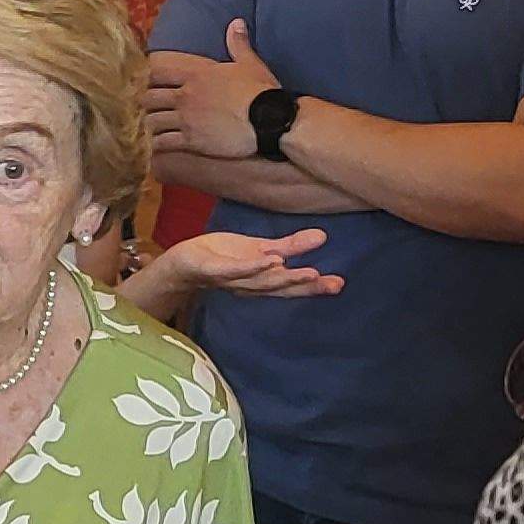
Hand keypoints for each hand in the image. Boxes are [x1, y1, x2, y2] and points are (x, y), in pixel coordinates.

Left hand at [141, 19, 280, 157]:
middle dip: (146, 104)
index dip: (148, 79)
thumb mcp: (249, 63)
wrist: (270, 120)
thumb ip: (237, 44)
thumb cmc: (260, 91)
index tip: (147, 84)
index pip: (158, 72)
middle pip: (149, 98)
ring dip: (149, 125)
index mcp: (196, 74)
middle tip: (146, 109)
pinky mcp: (191, 140)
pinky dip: (156, 145)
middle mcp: (186, 95)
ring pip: (152, 121)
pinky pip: (163, 143)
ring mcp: (186, 118)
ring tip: (148, 129)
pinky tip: (154, 147)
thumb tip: (236, 22)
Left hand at [161, 228, 340, 298]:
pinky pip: (236, 270)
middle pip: (281, 288)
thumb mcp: (261, 249)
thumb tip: (323, 236)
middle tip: (332, 284)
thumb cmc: (224, 258)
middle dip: (307, 287)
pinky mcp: (214, 270)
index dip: (316, 288)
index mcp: (264, 281)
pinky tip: (271, 260)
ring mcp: (233, 280)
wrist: (184, 263)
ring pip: (262, 282)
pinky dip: (253, 267)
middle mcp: (251, 285)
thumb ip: (291, 246)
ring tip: (310, 273)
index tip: (339, 285)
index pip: (292, 286)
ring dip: (285, 278)